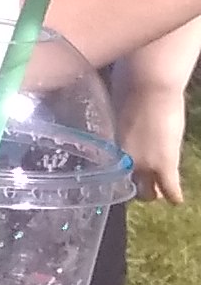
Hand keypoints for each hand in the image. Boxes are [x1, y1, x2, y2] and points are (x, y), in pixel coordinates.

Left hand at [117, 57, 190, 206]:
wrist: (150, 84)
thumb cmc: (131, 86)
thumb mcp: (116, 111)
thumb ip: (119, 127)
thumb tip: (124, 127)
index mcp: (108, 146)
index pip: (112, 170)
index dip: (120, 175)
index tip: (123, 177)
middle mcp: (121, 159)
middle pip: (128, 184)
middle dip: (136, 187)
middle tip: (143, 188)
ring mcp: (142, 163)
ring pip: (148, 191)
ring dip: (155, 192)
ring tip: (160, 194)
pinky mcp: (165, 163)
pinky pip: (169, 187)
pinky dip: (173, 195)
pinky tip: (176, 201)